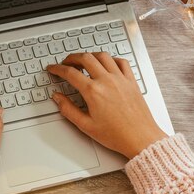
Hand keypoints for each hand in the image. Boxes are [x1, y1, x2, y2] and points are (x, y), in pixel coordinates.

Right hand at [47, 53, 166, 158]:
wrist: (140, 138)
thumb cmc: (117, 135)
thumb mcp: (86, 126)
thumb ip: (68, 110)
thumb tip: (58, 98)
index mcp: (93, 92)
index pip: (70, 73)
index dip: (57, 69)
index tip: (53, 69)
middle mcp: (107, 81)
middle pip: (85, 58)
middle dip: (72, 57)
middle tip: (65, 63)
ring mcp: (121, 79)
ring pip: (103, 56)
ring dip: (90, 55)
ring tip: (84, 61)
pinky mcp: (131, 81)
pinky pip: (121, 62)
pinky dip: (111, 59)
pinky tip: (107, 64)